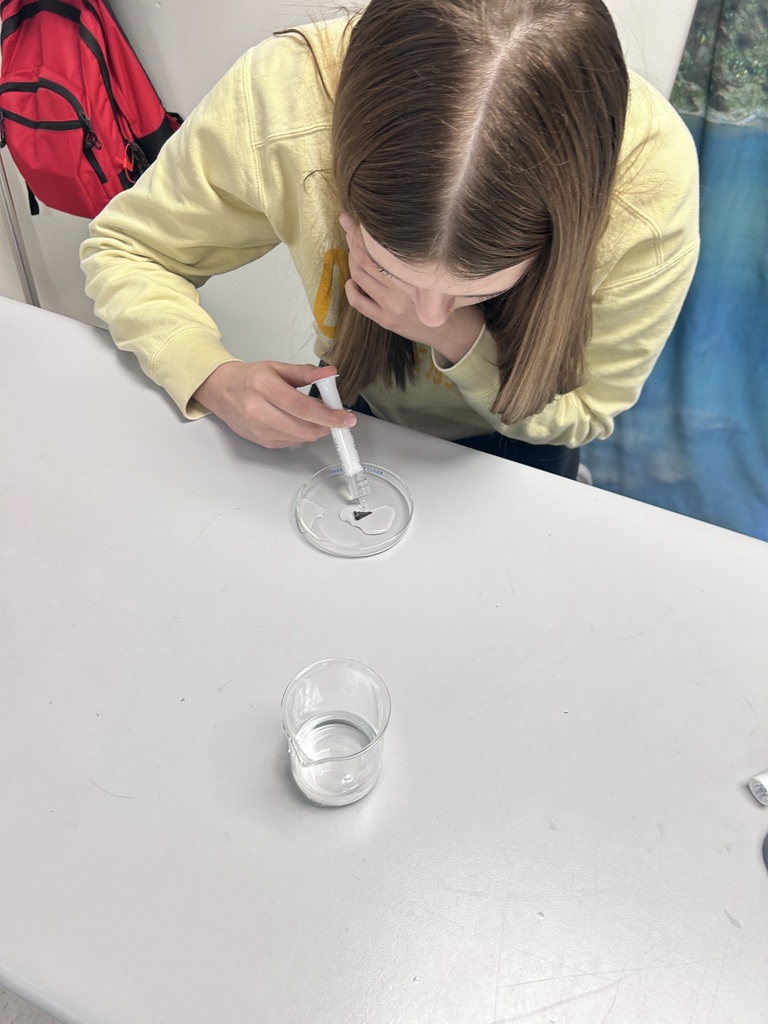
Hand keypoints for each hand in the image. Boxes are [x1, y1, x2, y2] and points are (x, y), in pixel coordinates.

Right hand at [193, 361, 355, 447]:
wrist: (221, 391)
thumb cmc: (249, 378)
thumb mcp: (277, 368)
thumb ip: (305, 372)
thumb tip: (330, 374)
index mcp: (263, 387)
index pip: (302, 407)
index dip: (328, 415)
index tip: (346, 418)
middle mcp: (258, 411)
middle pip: (303, 427)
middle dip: (327, 425)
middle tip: (337, 417)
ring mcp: (259, 430)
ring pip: (300, 437)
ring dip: (315, 429)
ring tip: (315, 415)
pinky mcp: (261, 442)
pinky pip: (291, 442)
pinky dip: (301, 433)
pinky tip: (297, 421)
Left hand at [340, 214, 483, 364]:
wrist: (452, 331)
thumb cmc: (445, 296)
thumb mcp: (435, 272)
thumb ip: (417, 259)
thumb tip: (396, 233)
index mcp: (414, 274)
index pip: (381, 248)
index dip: (363, 232)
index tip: (356, 219)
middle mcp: (401, 290)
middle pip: (366, 259)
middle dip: (354, 241)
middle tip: (349, 228)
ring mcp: (391, 306)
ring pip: (360, 277)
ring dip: (352, 261)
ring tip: (353, 251)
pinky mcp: (385, 320)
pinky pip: (358, 302)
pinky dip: (350, 289)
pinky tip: (351, 282)